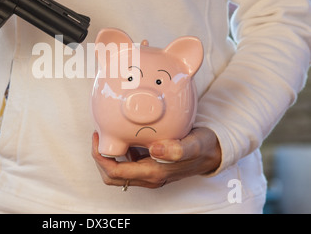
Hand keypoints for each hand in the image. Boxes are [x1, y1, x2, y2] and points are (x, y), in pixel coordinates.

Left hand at [91, 127, 221, 188]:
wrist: (213, 152)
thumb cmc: (203, 147)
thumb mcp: (194, 144)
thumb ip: (178, 148)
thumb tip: (155, 149)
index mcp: (153, 173)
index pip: (115, 172)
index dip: (100, 156)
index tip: (98, 136)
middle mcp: (149, 176)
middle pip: (112, 175)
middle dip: (100, 158)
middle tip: (99, 135)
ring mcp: (149, 173)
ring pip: (118, 171)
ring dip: (109, 155)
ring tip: (108, 133)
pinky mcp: (151, 166)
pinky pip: (128, 164)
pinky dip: (120, 152)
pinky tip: (124, 135)